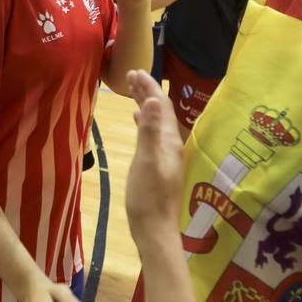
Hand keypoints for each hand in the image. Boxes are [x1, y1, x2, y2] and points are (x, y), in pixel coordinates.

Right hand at [124, 70, 186, 254]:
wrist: (155, 229)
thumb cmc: (148, 196)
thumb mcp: (146, 160)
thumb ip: (149, 130)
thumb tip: (153, 99)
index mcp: (169, 141)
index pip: (161, 106)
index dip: (149, 87)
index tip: (134, 71)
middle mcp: (171, 145)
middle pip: (161, 111)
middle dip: (147, 92)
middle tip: (130, 75)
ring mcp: (165, 156)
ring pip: (156, 122)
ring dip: (145, 105)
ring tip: (132, 92)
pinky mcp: (158, 165)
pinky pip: (152, 134)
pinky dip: (144, 122)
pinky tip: (137, 121)